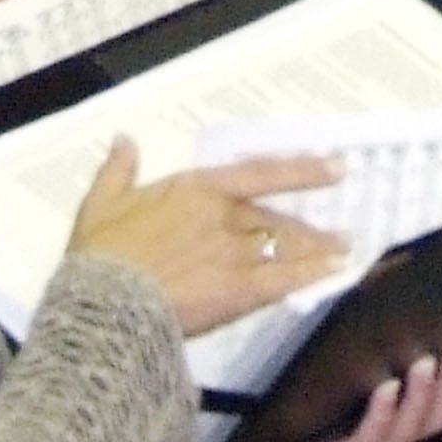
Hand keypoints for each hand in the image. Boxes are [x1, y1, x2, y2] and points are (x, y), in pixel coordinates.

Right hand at [69, 138, 351, 335]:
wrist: (104, 302)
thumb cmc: (100, 255)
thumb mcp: (100, 203)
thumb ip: (117, 170)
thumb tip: (124, 139)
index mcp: (195, 190)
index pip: (259, 174)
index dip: (301, 170)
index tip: (334, 166)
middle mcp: (223, 216)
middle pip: (275, 218)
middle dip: (308, 225)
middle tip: (338, 230)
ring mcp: (234, 254)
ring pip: (284, 247)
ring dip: (316, 249)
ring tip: (341, 250)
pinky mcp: (238, 291)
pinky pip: (282, 280)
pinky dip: (310, 275)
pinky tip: (331, 274)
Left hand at [256, 347, 441, 441]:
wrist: (251, 438)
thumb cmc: (303, 392)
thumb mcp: (347, 364)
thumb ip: (381, 346)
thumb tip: (406, 297)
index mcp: (403, 423)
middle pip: (439, 422)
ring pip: (410, 435)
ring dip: (422, 398)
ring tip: (424, 363)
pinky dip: (381, 416)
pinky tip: (385, 388)